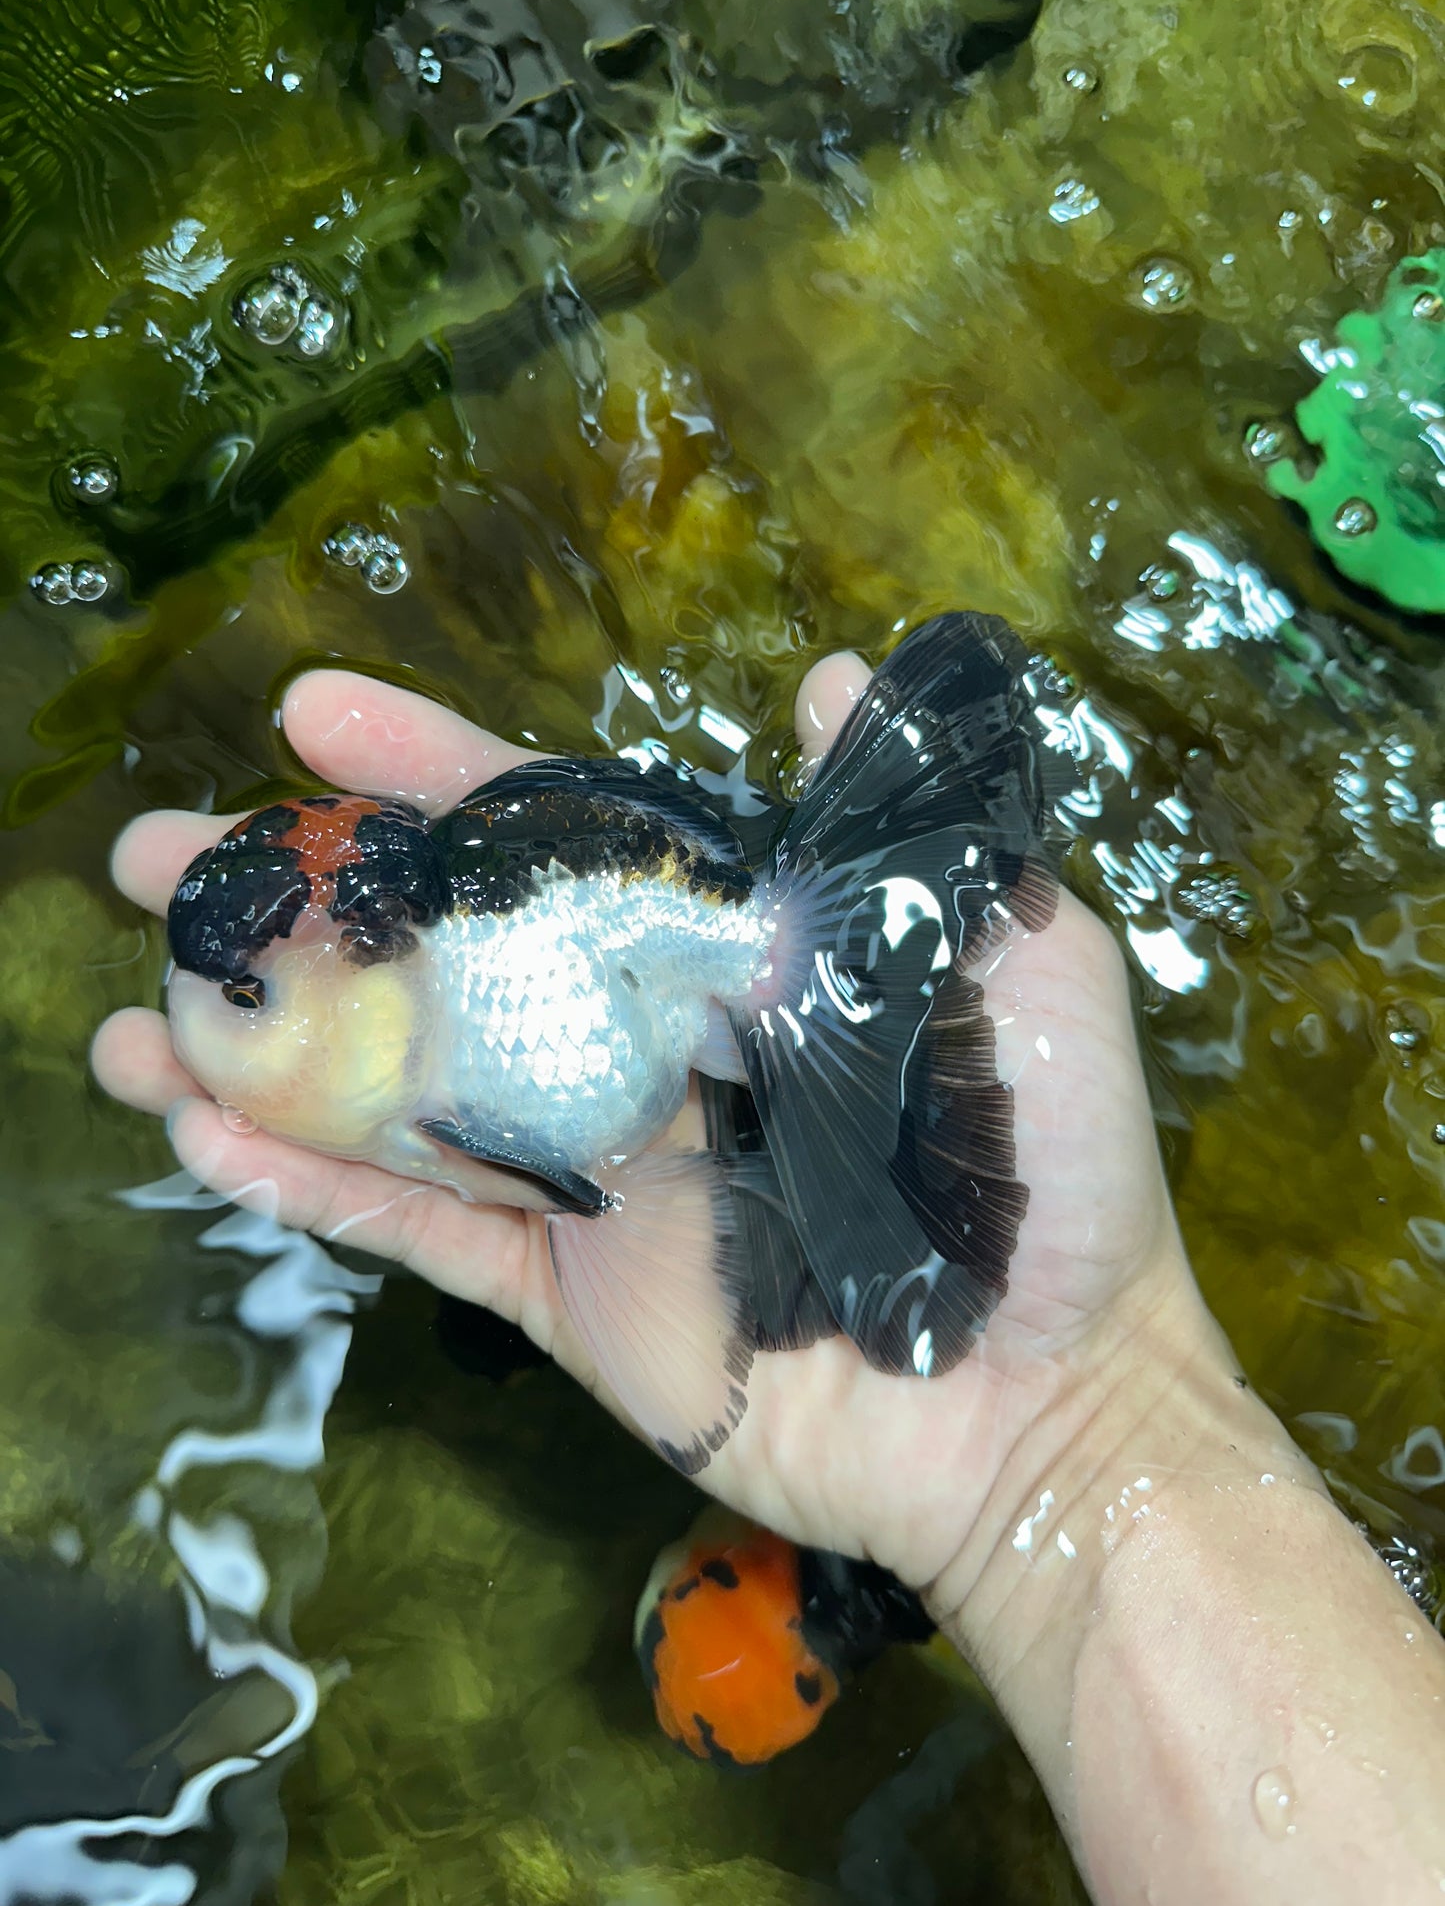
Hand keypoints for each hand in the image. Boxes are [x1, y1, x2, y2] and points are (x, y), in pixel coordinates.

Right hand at [92, 656, 1223, 1616]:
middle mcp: (640, 1054)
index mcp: (724, 962)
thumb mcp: (1026, 964)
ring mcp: (598, 1180)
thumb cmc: (1058, 1178)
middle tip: (157, 855)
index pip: (559, 842)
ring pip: (401, 1099)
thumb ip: (911, 836)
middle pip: (442, 960)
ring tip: (133, 1016)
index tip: (315, 713)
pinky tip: (208, 1145)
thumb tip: (828, 674)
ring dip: (263, 1054)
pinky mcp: (576, 1299)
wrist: (1058, 1404)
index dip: (439, 776)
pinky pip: (428, 1238)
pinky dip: (319, 1195)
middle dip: (299, 907)